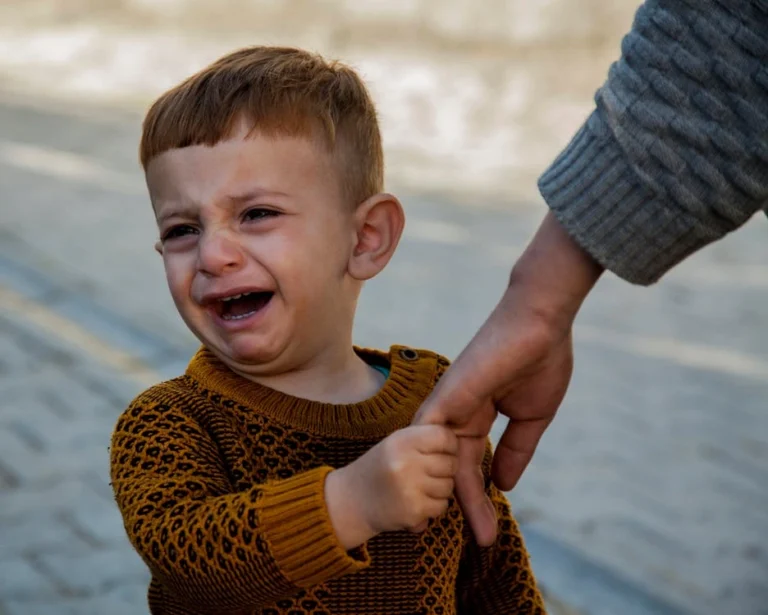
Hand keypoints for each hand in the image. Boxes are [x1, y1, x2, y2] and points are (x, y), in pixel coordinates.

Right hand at [325, 425, 458, 549]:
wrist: (352, 501)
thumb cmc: (381, 467)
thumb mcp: (396, 444)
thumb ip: (424, 438)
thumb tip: (459, 438)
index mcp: (402, 440)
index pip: (444, 436)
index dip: (448, 444)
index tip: (442, 450)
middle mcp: (406, 462)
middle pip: (451, 464)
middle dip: (445, 469)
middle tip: (427, 471)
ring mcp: (410, 489)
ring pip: (449, 487)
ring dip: (440, 489)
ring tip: (418, 486)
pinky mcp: (413, 512)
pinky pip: (441, 506)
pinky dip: (433, 506)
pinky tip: (415, 501)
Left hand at [413, 212, 602, 545]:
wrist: (542, 322)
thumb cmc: (540, 360)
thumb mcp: (531, 417)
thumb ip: (516, 450)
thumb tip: (504, 486)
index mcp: (476, 415)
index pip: (471, 464)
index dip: (476, 497)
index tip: (484, 529)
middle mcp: (456, 412)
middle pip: (452, 467)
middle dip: (460, 505)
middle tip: (465, 540)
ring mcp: (449, 403)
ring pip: (438, 456)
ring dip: (440, 492)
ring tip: (436, 527)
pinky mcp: (448, 393)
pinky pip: (428, 433)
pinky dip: (426, 462)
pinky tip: (430, 492)